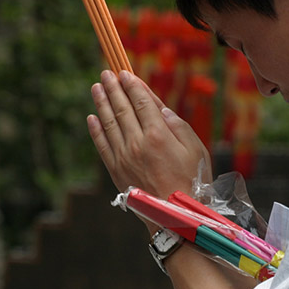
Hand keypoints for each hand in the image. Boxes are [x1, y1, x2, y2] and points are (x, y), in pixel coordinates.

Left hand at [87, 70, 210, 197]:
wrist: (175, 216)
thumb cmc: (193, 181)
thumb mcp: (196, 149)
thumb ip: (177, 125)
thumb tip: (159, 108)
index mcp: (158, 134)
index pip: (141, 102)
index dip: (132, 85)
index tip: (125, 73)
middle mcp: (137, 142)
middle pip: (122, 108)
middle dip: (113, 88)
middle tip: (106, 74)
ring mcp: (123, 157)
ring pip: (109, 123)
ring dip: (101, 103)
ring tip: (96, 88)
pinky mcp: (116, 170)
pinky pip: (102, 145)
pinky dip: (96, 130)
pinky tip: (92, 118)